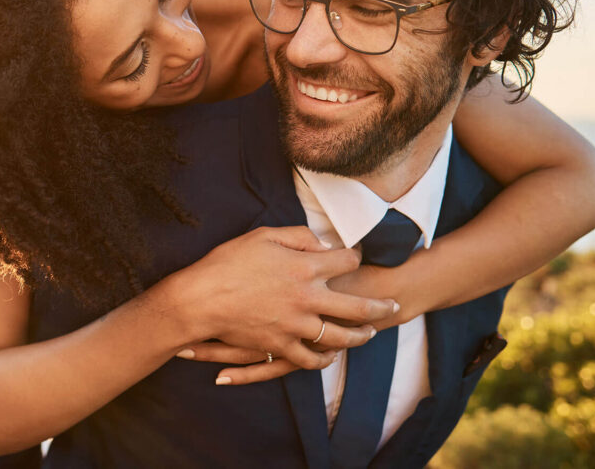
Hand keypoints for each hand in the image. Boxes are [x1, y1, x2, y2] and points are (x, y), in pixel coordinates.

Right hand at [164, 226, 396, 371]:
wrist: (201, 299)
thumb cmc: (228, 262)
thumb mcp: (264, 236)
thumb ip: (298, 237)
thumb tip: (323, 242)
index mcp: (305, 268)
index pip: (346, 262)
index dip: (355, 257)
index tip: (357, 257)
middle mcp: (308, 298)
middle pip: (357, 306)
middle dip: (380, 306)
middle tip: (394, 307)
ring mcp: (296, 326)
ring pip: (340, 336)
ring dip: (359, 336)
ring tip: (370, 334)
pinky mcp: (280, 346)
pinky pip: (310, 358)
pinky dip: (324, 359)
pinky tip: (331, 356)